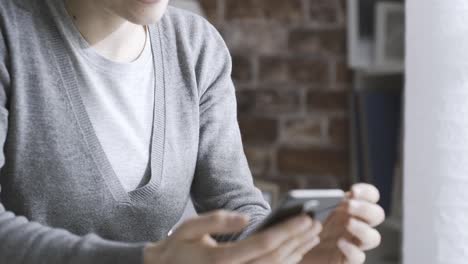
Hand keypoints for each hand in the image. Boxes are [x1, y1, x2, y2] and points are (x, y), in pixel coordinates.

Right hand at [144, 210, 321, 263]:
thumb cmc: (176, 249)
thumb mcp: (189, 228)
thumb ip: (217, 220)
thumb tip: (247, 217)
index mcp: (222, 261)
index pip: (264, 243)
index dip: (288, 230)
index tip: (306, 217)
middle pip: (276, 259)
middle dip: (299, 240)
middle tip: (316, 223)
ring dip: (298, 253)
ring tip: (313, 236)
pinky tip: (296, 253)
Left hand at [302, 183, 385, 263]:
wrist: (294, 249)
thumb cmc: (302, 226)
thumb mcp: (306, 211)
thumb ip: (313, 203)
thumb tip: (312, 199)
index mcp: (350, 207)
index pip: (370, 196)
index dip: (367, 192)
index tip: (353, 190)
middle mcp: (357, 223)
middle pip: (377, 214)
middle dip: (365, 208)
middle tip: (348, 206)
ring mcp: (354, 242)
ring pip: (374, 237)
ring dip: (363, 229)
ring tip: (348, 223)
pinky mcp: (347, 259)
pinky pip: (358, 257)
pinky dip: (352, 250)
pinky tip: (340, 243)